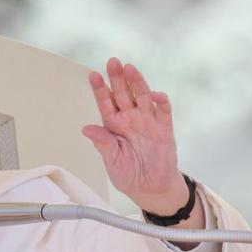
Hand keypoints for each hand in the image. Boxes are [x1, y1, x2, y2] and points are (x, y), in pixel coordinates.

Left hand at [82, 58, 188, 214]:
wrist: (151, 189)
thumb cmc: (129, 175)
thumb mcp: (112, 161)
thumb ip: (103, 143)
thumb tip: (86, 129)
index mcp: (114, 126)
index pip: (105, 103)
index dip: (100, 89)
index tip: (93, 75)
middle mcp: (130, 119)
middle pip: (123, 94)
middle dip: (117, 78)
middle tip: (112, 62)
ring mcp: (148, 122)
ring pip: (142, 97)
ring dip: (137, 82)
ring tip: (130, 69)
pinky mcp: (164, 129)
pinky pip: (163, 112)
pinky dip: (161, 102)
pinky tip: (156, 95)